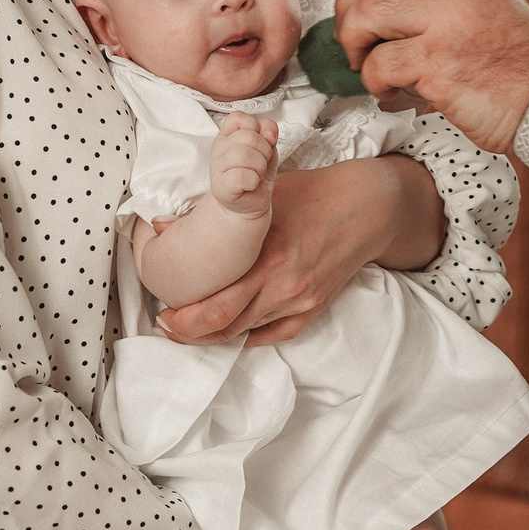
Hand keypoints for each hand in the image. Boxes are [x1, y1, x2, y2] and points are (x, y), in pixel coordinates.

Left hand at [156, 160, 428, 346]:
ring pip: (244, 334)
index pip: (215, 306)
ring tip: (188, 326)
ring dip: (211, 334)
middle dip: (187, 331)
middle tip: (166, 324)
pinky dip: (245, 335)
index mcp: (268, 257)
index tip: (161, 310)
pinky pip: (272, 336)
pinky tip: (228, 329)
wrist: (367, 207)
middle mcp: (284, 287)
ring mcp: (299, 302)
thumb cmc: (312, 194)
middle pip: (223, 327)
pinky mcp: (312, 309)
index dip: (182, 318)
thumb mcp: (263, 195)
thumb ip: (219, 211)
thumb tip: (165, 223)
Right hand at [208, 112, 277, 218]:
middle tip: (260, 164)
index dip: (256, 127)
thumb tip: (268, 134)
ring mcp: (217, 167)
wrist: (248, 204)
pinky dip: (254, 180)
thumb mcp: (266, 149)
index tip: (261, 142)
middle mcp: (219, 148)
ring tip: (256, 174)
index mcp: (227, 136)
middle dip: (264, 151)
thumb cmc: (255, 174)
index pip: (238, 117)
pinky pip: (243, 176)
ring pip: (246, 155)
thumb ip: (268, 133)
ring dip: (260, 167)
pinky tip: (251, 185)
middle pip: (248, 136)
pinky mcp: (221, 187)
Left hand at [334, 0, 528, 153]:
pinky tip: (392, 94)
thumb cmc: (518, 69)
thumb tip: (380, 10)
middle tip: (352, 43)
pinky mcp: (439, 64)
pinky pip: (380, 64)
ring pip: (368, 12)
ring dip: (354, 43)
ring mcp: (449, 23)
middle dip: (348, 11)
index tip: (363, 15)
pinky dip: (375, 83)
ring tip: (367, 67)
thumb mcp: (489, 8)